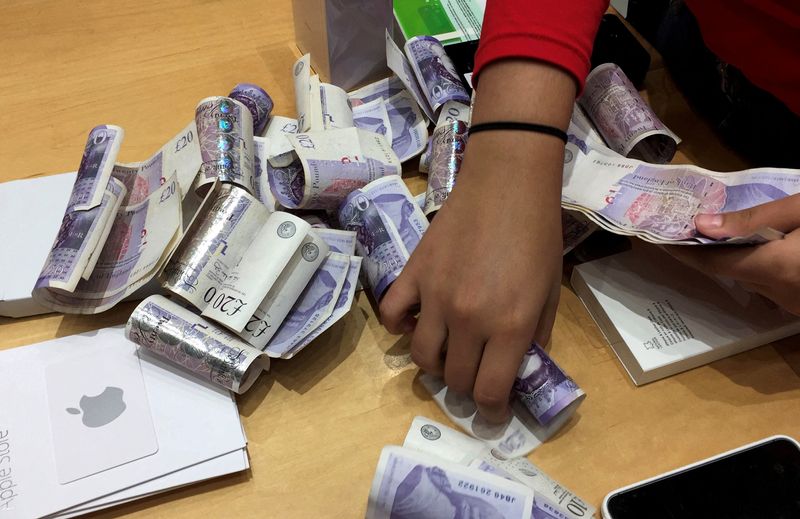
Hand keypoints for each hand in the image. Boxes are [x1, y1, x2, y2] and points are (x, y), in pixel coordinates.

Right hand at [380, 60, 574, 422]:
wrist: (507, 181)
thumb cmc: (538, 233)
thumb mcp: (551, 290)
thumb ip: (535, 335)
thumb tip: (518, 367)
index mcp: (509, 326)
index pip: (490, 391)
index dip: (493, 411)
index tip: (494, 412)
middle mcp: (468, 320)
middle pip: (455, 379)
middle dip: (467, 387)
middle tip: (476, 376)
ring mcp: (434, 297)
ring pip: (422, 357)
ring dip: (436, 364)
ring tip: (449, 352)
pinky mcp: (413, 274)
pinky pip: (392, 316)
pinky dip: (401, 328)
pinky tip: (417, 321)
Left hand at [667, 193, 799, 314]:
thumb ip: (755, 219)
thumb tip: (704, 224)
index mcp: (778, 268)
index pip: (715, 264)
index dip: (687, 252)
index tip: (663, 239)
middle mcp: (783, 294)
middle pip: (733, 272)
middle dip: (713, 251)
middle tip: (693, 229)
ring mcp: (795, 303)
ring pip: (753, 281)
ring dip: (739, 260)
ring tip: (727, 235)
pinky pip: (773, 286)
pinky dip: (762, 268)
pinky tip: (763, 248)